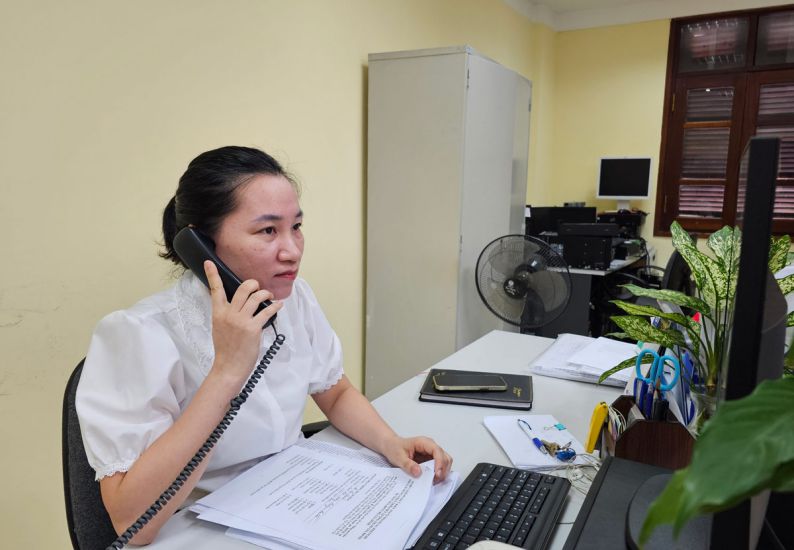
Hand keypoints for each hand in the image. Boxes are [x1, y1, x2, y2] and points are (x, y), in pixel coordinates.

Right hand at [204, 260, 281, 382]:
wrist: (228, 367)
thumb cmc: (226, 349)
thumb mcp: (220, 328)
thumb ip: (227, 315)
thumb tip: (240, 305)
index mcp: (218, 313)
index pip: (215, 290)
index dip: (212, 274)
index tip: (209, 262)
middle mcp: (229, 314)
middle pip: (243, 288)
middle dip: (253, 284)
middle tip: (257, 287)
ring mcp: (241, 321)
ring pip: (256, 297)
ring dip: (266, 294)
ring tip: (269, 296)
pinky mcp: (253, 328)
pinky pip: (267, 311)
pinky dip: (275, 306)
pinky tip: (278, 305)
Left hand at [381, 435, 452, 482]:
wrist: (391, 446)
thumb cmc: (394, 448)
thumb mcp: (398, 457)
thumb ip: (408, 465)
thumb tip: (418, 472)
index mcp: (423, 442)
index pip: (437, 450)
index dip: (440, 462)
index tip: (437, 473)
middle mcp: (430, 447)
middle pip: (444, 457)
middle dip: (443, 469)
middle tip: (435, 480)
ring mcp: (431, 453)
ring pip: (445, 462)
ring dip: (442, 472)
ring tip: (434, 481)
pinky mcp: (430, 459)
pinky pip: (439, 466)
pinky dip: (439, 473)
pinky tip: (432, 479)